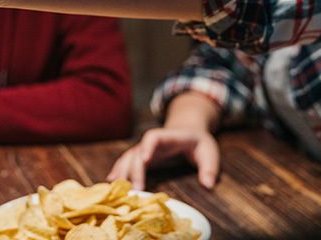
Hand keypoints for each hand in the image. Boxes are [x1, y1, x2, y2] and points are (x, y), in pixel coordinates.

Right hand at [107, 93, 221, 189]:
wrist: (188, 130)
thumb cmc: (199, 142)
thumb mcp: (209, 152)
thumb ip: (210, 167)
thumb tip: (208, 184)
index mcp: (167, 137)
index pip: (153, 138)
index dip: (147, 147)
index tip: (144, 160)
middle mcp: (151, 142)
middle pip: (137, 152)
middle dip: (134, 170)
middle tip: (135, 190)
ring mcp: (144, 149)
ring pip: (128, 158)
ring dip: (122, 172)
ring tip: (116, 189)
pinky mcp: (141, 157)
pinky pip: (127, 163)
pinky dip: (118, 171)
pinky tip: (110, 182)